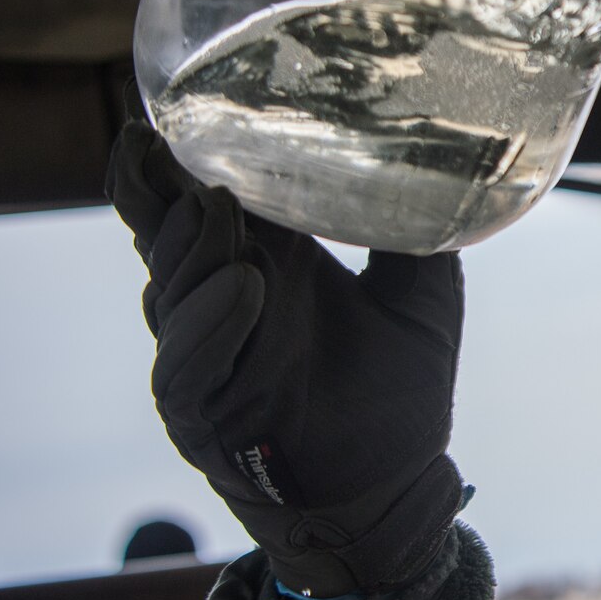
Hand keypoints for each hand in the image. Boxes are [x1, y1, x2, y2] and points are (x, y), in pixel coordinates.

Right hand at [107, 120, 466, 598]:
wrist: (397, 488)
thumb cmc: (399, 391)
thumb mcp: (423, 296)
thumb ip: (418, 232)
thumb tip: (448, 160)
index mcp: (263, 265)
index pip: (198, 201)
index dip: (173, 160)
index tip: (166, 111)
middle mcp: (223, 302)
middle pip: (163, 235)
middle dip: (152, 189)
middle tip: (152, 140)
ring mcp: (206, 358)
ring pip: (171, 292)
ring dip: (191, 248)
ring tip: (215, 206)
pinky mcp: (203, 414)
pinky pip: (189, 365)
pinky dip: (212, 323)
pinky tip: (244, 288)